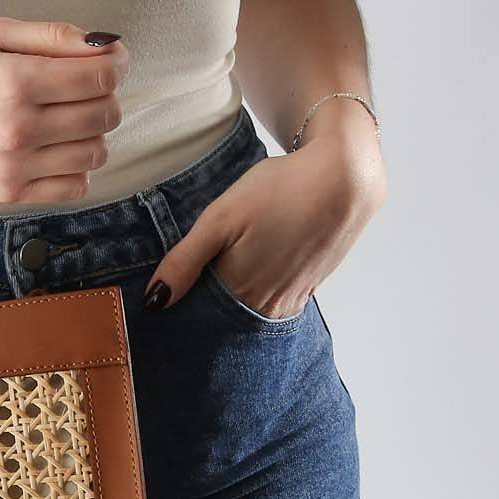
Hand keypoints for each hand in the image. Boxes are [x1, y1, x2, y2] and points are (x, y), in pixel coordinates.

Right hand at [0, 17, 127, 205]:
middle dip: (105, 93)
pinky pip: (74, 186)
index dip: (115, 62)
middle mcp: (17, 129)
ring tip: (66, 113)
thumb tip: (106, 43)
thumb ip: (51, 36)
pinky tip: (55, 144)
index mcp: (14, 81)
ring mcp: (13, 166)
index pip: (100, 77)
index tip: (109, 57)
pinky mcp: (8, 192)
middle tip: (83, 82)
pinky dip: (77, 165)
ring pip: (96, 152)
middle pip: (104, 114)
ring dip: (93, 130)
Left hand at [143, 121, 385, 317]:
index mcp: (240, 291)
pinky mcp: (309, 287)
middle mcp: (267, 305)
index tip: (165, 298)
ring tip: (222, 273)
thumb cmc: (279, 191)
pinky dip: (258, 292)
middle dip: (204, 310)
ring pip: (250, 311)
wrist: (344, 179)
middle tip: (191, 283)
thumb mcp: (220, 218)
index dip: (182, 308)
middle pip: (225, 319)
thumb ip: (184, 261)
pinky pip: (274, 301)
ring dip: (233, 300)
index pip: (199, 317)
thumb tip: (154, 302)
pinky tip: (254, 267)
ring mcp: (292, 299)